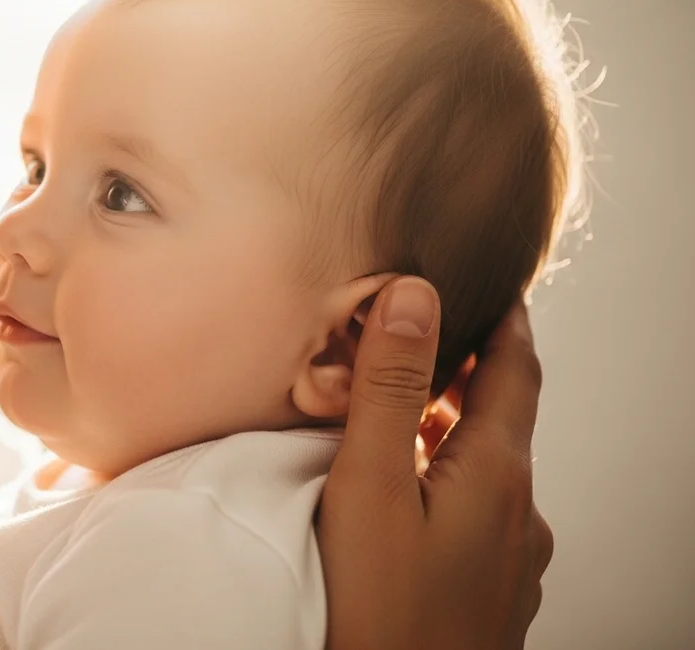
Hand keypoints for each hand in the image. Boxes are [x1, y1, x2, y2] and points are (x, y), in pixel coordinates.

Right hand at [318, 276, 552, 649]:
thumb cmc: (372, 609)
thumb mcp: (368, 486)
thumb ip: (390, 389)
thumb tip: (414, 296)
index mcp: (499, 475)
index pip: (516, 369)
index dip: (503, 318)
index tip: (490, 281)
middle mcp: (521, 516)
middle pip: (500, 420)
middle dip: (461, 376)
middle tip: (413, 340)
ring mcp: (512, 563)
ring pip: (486, 474)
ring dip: (449, 435)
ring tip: (394, 417)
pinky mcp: (491, 597)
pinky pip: (476, 519)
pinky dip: (446, 486)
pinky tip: (403, 501)